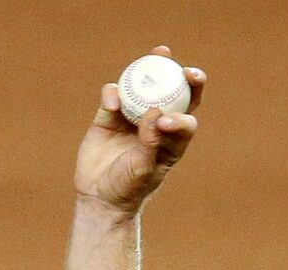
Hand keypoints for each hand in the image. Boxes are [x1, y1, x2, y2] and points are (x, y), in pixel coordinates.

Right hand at [74, 52, 204, 214]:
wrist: (100, 197)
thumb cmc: (128, 188)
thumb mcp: (142, 169)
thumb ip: (151, 142)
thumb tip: (156, 112)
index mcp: (172, 140)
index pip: (187, 117)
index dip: (188, 111)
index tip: (170, 117)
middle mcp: (155, 124)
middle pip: (173, 94)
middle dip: (183, 77)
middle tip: (183, 67)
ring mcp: (132, 117)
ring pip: (144, 86)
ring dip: (153, 68)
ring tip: (160, 53)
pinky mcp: (109, 115)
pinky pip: (114, 95)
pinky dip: (114, 93)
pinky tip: (112, 101)